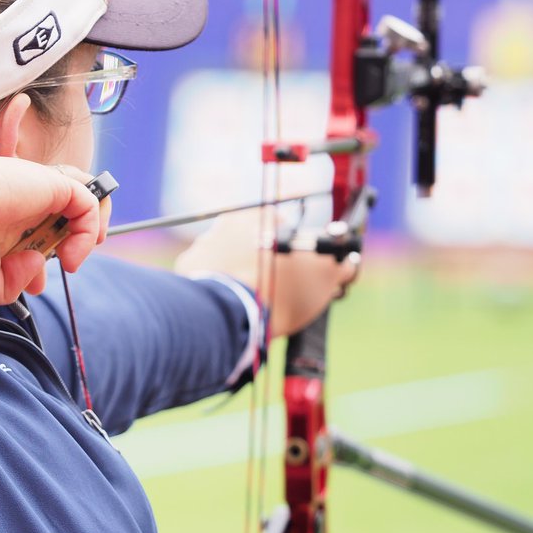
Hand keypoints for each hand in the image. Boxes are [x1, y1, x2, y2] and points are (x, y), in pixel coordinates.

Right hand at [0, 158, 105, 305]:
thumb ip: (11, 284)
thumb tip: (36, 262)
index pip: (29, 236)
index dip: (39, 263)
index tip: (34, 285)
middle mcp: (19, 207)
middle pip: (57, 219)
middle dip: (65, 247)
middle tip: (60, 267)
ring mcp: (36, 195)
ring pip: (81, 201)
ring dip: (88, 230)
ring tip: (78, 254)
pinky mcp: (51, 186)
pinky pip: (87, 202)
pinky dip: (88, 230)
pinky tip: (70, 256)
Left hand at [173, 209, 357, 337]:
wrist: (226, 316)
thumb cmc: (278, 290)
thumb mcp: (323, 277)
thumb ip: (338, 264)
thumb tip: (346, 262)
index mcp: (261, 216)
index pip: (283, 225)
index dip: (293, 249)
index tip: (297, 271)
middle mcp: (227, 222)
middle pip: (251, 241)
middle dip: (262, 262)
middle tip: (275, 290)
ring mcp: (203, 244)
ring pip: (226, 258)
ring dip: (236, 274)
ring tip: (249, 302)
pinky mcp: (185, 268)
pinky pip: (204, 276)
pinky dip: (215, 288)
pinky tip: (227, 306)